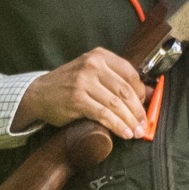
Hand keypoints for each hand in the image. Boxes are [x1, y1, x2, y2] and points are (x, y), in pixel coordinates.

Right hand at [16, 48, 153, 141]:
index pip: (130, 73)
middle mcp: (92, 65)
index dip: (141, 92)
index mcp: (99, 56)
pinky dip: (116, 125)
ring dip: (129, 121)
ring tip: (136, 132)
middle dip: (137, 110)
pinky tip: (124, 133)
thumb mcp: (92, 74)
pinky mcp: (77, 98)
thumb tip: (149, 92)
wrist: (39, 93)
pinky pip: (103, 114)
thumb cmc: (69, 85)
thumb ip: (116, 80)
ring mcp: (84, 81)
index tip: (145, 106)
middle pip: (125, 90)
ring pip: (116, 103)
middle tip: (143, 125)